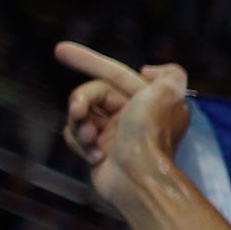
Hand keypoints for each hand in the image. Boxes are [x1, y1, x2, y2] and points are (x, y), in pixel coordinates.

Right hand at [54, 42, 192, 213]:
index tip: (60, 49)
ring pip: (79, 115)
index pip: (115, 74)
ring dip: (79, 125)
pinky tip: (97, 157)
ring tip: (91, 140)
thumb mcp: (168, 95)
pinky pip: (74, 136)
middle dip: (81, 100)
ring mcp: (115, 135)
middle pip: (92, 94)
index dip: (89, 60)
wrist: (139, 180)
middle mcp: (133, 117)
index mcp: (148, 101)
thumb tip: (148, 70)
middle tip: (78, 112)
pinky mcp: (100, 152)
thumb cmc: (150, 136)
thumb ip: (171, 74)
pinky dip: (80, 143)